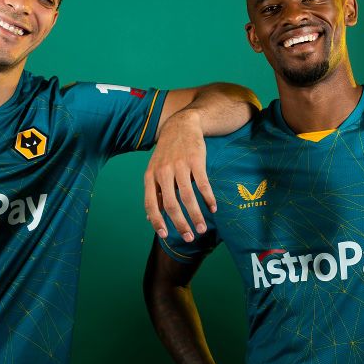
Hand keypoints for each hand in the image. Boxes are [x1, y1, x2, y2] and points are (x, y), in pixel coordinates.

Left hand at [144, 110, 215, 241]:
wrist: (181, 125)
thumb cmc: (167, 153)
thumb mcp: (155, 170)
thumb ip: (155, 193)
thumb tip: (153, 219)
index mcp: (150, 176)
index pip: (150, 204)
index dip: (157, 221)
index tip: (165, 235)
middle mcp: (163, 172)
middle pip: (171, 204)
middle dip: (180, 224)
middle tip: (189, 238)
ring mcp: (179, 166)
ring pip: (187, 197)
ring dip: (196, 216)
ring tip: (201, 229)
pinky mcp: (196, 161)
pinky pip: (203, 184)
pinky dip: (208, 199)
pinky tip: (213, 209)